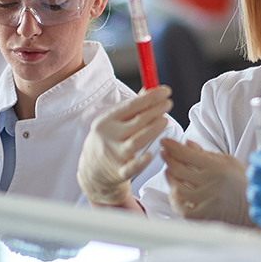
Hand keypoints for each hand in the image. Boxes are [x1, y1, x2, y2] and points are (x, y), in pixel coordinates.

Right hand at [78, 86, 172, 207]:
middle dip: (155, 111)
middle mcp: (109, 136)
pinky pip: (131, 168)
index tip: (165, 91)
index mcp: (107, 121)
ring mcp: (114, 155)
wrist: (92, 170)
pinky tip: (150, 154)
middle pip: (136, 122)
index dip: (150, 98)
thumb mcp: (114, 122)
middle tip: (168, 104)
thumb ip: (133, 108)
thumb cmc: (108, 140)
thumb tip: (151, 89)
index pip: (131, 106)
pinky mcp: (119, 172)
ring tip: (165, 121)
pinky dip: (140, 162)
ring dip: (153, 130)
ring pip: (136, 142)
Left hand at [160, 139, 252, 226]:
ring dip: (170, 181)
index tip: (164, 142)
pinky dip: (176, 202)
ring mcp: (207, 201)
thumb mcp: (227, 162)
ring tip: (170, 174)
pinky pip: (183, 209)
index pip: (188, 154)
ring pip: (178, 190)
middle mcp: (211, 184)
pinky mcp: (205, 215)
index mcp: (217, 168)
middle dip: (168, 160)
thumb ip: (206, 154)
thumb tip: (186, 143)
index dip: (173, 147)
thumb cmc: (240, 181)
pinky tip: (177, 195)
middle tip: (164, 155)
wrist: (252, 206)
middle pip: (179, 170)